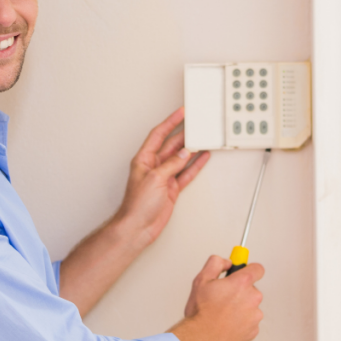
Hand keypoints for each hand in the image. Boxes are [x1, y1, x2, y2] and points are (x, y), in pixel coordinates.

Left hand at [114, 107, 209, 245]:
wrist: (138, 227)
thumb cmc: (137, 205)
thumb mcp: (155, 178)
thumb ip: (171, 164)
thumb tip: (184, 154)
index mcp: (144, 159)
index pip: (158, 135)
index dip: (170, 122)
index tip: (180, 113)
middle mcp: (153, 166)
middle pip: (171, 145)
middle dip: (184, 134)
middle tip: (196, 125)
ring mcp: (163, 177)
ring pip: (181, 158)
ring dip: (192, 149)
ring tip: (203, 139)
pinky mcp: (171, 189)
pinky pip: (186, 173)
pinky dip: (195, 166)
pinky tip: (202, 158)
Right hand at [170, 255, 264, 340]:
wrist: (201, 339)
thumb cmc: (201, 313)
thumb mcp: (201, 279)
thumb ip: (216, 263)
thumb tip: (226, 262)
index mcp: (242, 283)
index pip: (257, 269)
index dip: (249, 269)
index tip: (243, 272)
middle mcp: (252, 298)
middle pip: (251, 290)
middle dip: (239, 292)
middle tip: (223, 298)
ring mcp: (254, 316)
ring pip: (250, 307)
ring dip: (240, 308)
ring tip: (222, 314)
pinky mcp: (253, 331)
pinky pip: (249, 323)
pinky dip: (240, 323)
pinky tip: (226, 324)